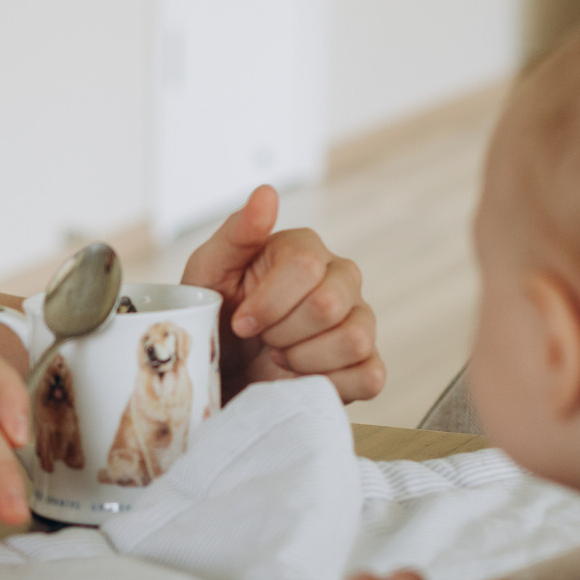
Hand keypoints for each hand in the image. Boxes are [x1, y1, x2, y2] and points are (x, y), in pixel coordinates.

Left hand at [180, 186, 383, 403]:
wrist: (219, 370)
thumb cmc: (216, 315)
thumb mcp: (209, 273)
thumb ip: (237, 232)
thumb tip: (266, 194)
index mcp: (305, 249)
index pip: (304, 268)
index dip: (266, 304)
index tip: (240, 322)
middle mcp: (341, 278)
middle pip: (329, 304)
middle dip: (282, 332)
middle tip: (262, 339)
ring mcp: (360, 319)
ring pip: (354, 340)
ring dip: (304, 359)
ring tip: (280, 356)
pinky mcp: (367, 363)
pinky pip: (370, 377)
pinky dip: (330, 385)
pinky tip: (302, 378)